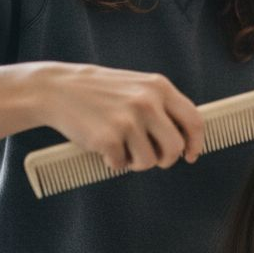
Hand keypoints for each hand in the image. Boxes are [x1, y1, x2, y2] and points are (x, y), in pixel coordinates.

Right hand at [34, 63, 204, 171]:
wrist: (57, 89)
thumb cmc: (100, 92)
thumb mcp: (137, 87)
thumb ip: (161, 106)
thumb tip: (186, 139)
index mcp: (158, 87)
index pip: (194, 120)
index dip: (196, 143)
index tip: (191, 155)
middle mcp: (147, 102)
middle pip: (175, 148)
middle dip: (165, 159)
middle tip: (151, 157)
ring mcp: (128, 120)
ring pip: (149, 161)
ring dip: (135, 161)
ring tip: (121, 147)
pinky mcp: (108, 138)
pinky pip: (121, 164)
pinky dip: (113, 161)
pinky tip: (103, 146)